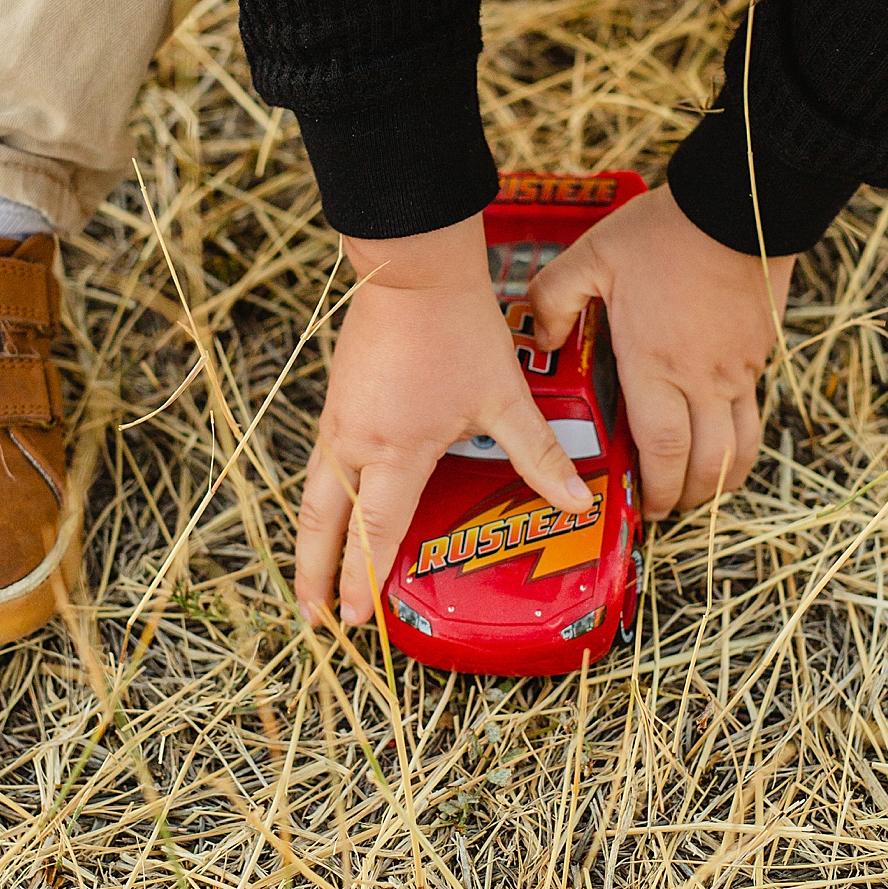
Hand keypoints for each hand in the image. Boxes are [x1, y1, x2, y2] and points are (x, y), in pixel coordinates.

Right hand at [296, 213, 595, 627]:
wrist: (412, 268)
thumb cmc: (458, 329)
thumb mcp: (504, 398)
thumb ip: (537, 456)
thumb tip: (576, 502)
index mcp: (396, 450)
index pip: (375, 531)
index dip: (364, 579)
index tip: (358, 621)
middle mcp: (355, 441)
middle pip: (323, 523)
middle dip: (316, 575)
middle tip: (315, 617)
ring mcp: (339, 418)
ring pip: (315, 494)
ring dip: (312, 539)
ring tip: (311, 575)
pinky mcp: (337, 398)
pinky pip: (321, 463)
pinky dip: (321, 499)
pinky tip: (330, 509)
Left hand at [528, 186, 795, 515]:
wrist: (738, 205)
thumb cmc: (662, 232)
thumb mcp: (590, 256)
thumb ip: (554, 300)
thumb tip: (543, 341)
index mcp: (657, 364)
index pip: (662, 449)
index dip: (655, 487)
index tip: (643, 505)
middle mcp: (704, 378)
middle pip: (706, 464)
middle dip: (686, 497)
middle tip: (666, 505)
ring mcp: (739, 370)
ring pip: (741, 448)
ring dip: (721, 478)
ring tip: (698, 486)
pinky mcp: (762, 353)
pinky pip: (754, 413)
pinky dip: (740, 440)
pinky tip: (720, 436)